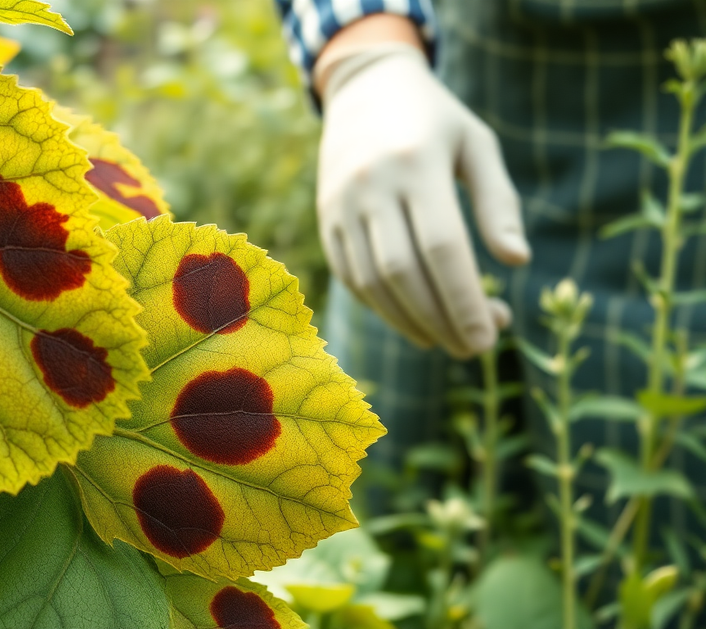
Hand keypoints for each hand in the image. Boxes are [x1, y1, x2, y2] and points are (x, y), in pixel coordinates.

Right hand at [315, 42, 529, 357]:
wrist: (364, 88)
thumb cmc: (435, 121)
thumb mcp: (477, 145)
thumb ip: (498, 202)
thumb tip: (516, 261)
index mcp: (416, 164)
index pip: (441, 248)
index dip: (463, 300)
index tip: (489, 338)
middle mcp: (371, 186)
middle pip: (403, 274)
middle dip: (440, 321)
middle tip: (473, 349)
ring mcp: (340, 204)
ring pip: (371, 282)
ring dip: (409, 323)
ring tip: (447, 339)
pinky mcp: (326, 219)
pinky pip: (350, 276)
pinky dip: (381, 307)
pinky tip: (413, 318)